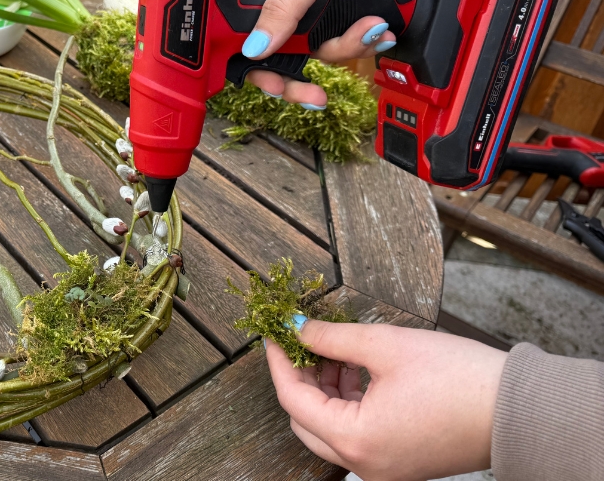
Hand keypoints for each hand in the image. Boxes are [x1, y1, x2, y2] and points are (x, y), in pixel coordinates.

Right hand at [242, 0, 412, 107]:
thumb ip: (286, 5)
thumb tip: (255, 47)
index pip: (246, 31)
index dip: (258, 63)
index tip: (276, 84)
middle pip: (282, 52)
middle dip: (305, 72)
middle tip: (315, 97)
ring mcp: (315, 10)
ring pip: (318, 52)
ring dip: (348, 47)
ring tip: (374, 27)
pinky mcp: (342, 16)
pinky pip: (344, 44)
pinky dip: (364, 42)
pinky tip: (381, 29)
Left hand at [266, 318, 507, 480]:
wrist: (518, 410)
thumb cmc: (459, 379)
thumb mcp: (387, 346)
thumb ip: (334, 338)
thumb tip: (298, 327)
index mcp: (356, 440)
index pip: (293, 400)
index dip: (279, 362)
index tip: (275, 332)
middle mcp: (365, 465)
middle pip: (306, 421)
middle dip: (300, 379)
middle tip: (301, 341)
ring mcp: (383, 469)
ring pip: (330, 429)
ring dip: (324, 390)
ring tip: (333, 350)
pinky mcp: (400, 463)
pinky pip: (356, 435)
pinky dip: (348, 403)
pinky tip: (356, 370)